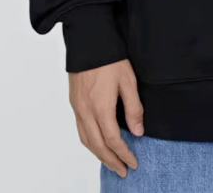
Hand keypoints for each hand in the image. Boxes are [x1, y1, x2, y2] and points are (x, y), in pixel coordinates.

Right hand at [69, 58, 143, 177]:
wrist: (89, 40)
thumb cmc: (110, 58)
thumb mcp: (129, 80)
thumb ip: (134, 107)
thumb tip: (138, 131)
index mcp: (101, 107)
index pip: (113, 140)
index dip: (124, 154)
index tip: (133, 163)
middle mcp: (86, 111)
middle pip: (97, 145)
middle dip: (111, 161)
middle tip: (123, 171)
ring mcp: (78, 107)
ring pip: (86, 140)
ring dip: (99, 154)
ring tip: (111, 162)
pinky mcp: (74, 102)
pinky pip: (80, 129)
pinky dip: (89, 142)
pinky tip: (97, 143)